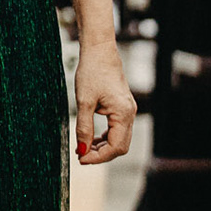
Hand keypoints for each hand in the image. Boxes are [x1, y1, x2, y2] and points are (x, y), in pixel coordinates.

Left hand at [74, 42, 135, 163]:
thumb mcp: (84, 102)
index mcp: (123, 114)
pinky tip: (91, 138)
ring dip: (102, 147)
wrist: (99, 51)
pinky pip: (117, 129)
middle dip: (101, 154)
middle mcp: (129, 114)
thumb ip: (84, 127)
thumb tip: (83, 150)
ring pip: (118, 139)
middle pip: (120, 146)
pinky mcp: (122, 107)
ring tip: (83, 148)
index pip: (116, 147)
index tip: (81, 159)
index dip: (99, 157)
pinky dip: (105, 137)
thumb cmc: (91, 72)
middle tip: (81, 156)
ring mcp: (127, 110)